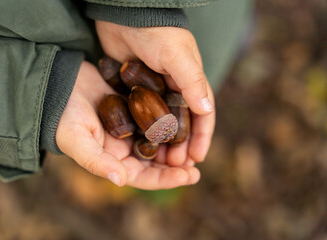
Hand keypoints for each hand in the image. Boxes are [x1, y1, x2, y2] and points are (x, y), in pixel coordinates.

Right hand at [56, 61, 200, 189]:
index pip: (143, 176)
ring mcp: (131, 127)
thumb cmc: (63, 116)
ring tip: (196, 146)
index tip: (189, 176)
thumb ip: (97, 161)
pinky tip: (185, 120)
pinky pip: (157, 118)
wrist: (59, 84)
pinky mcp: (135, 108)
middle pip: (155, 162)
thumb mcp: (76, 140)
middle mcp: (125, 148)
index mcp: (113, 160)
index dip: (166, 179)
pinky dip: (171, 121)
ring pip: (159, 141)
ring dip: (176, 145)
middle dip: (176, 166)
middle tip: (197, 165)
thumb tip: (121, 180)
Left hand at [95, 21, 215, 166]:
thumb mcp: (177, 54)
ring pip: (162, 125)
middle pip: (182, 125)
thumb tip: (206, 110)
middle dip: (181, 147)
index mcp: (190, 82)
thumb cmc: (156, 31)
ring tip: (158, 163)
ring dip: (162, 144)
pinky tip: (139, 146)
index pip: (202, 115)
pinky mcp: (137, 92)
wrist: (125, 15)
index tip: (197, 159)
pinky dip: (144, 133)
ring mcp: (155, 92)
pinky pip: (143, 118)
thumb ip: (191, 81)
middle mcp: (175, 90)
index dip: (202, 138)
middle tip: (175, 166)